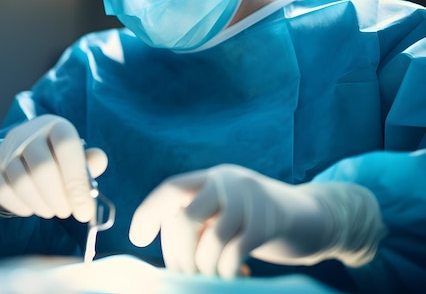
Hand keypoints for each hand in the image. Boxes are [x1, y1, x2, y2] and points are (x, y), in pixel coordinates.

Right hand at [0, 115, 107, 222]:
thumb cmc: (52, 163)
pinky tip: (32, 206)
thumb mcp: (73, 160)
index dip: (77, 180)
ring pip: (23, 182)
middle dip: (59, 198)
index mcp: (54, 126)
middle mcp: (28, 133)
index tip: (85, 211)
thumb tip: (99, 160)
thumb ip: (88, 163)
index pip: (66, 146)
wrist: (11, 164)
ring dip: (42, 204)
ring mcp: (6, 150)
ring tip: (52, 210)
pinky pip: (5, 192)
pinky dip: (22, 206)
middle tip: (67, 212)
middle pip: (43, 168)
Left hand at [129, 164, 384, 277]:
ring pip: (209, 241)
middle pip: (185, 219)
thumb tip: (169, 253)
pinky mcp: (268, 223)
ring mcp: (249, 201)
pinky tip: (237, 274)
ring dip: (205, 268)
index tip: (138, 238)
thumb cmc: (260, 222)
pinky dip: (226, 271)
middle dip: (178, 255)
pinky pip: (233, 253)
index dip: (149, 213)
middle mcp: (228, 182)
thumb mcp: (227, 212)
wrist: (315, 217)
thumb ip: (202, 221)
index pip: (171, 189)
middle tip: (184, 273)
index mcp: (213, 178)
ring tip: (214, 274)